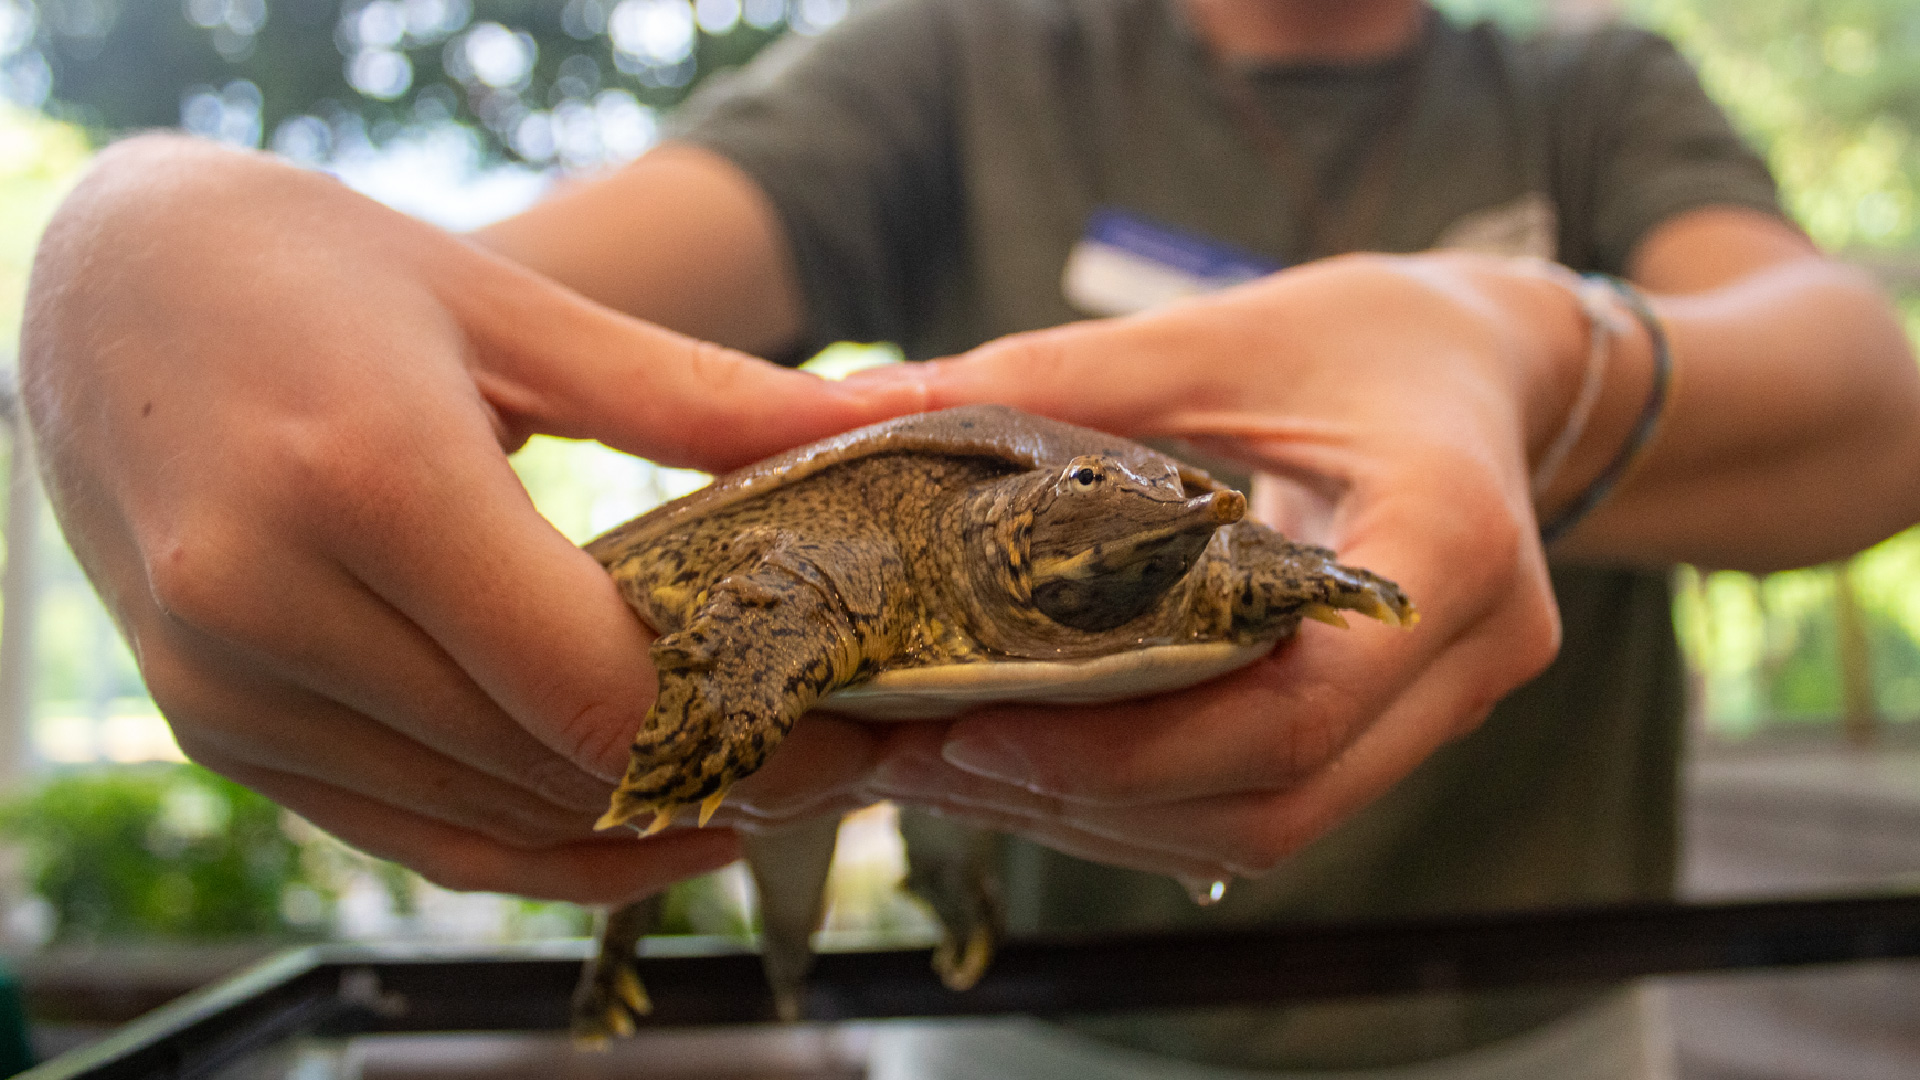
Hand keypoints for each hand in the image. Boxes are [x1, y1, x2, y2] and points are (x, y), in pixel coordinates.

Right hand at [20, 135, 925, 902]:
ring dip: (636, 821)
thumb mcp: (513, 308)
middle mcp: (269, 603)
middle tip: (835, 754)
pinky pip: (410, 837)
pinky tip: (647, 832)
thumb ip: (701, 393)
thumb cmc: (309, 269)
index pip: (588, 683)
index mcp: (363, 480)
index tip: (846, 717)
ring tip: (765, 784)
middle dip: (714, 775)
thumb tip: (884, 418)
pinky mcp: (221, 729)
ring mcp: (228, 686)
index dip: (740, 729)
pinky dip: (539, 852)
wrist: (104, 286)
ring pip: (488, 821)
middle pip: (548, 765)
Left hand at [850, 254, 1587, 880]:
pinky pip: (1270, 801)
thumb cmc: (1372, 336)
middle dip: (1089, 801)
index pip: (1294, 713)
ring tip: (954, 764)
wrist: (1493, 372)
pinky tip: (1040, 758)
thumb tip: (868, 403)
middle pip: (1274, 803)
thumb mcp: (1222, 335)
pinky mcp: (1400, 729)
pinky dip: (1149, 799)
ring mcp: (1447, 707)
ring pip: (1267, 829)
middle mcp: (1473, 656)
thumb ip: (1058, 377)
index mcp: (1451, 546)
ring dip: (1105, 817)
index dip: (1129, 754)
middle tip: (929, 755)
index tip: (980, 729)